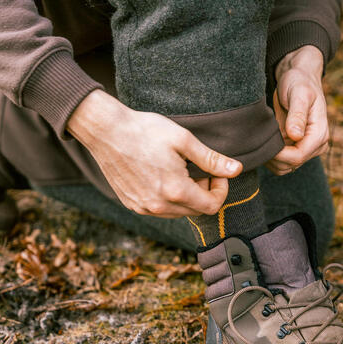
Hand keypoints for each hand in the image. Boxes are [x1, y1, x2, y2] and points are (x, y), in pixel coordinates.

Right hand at [68, 90, 241, 216]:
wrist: (106, 131)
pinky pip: (159, 209)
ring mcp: (142, 207)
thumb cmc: (145, 130)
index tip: (217, 173)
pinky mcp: (131, 204)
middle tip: (199, 169)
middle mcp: (158, 205)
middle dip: (204, 192)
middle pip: (195, 211)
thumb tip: (236, 170)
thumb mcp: (183, 140)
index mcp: (175, 191)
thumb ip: (211, 159)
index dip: (220, 190)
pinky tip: (163, 176)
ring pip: (178, 212)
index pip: (211, 206)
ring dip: (187, 197)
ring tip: (181, 171)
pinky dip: (168, 198)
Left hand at [266, 45, 329, 175]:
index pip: (298, 157)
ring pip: (284, 167)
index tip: (264, 143)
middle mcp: (316, 145)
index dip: (279, 155)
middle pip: (291, 165)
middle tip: (258, 139)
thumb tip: (296, 135)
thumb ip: (297, 115)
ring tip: (260, 139)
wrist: (298, 78)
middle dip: (273, 156)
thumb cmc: (299, 82)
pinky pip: (281, 161)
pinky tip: (263, 141)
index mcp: (320, 134)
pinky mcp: (296, 148)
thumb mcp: (299, 94)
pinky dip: (270, 156)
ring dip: (270, 158)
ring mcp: (306, 148)